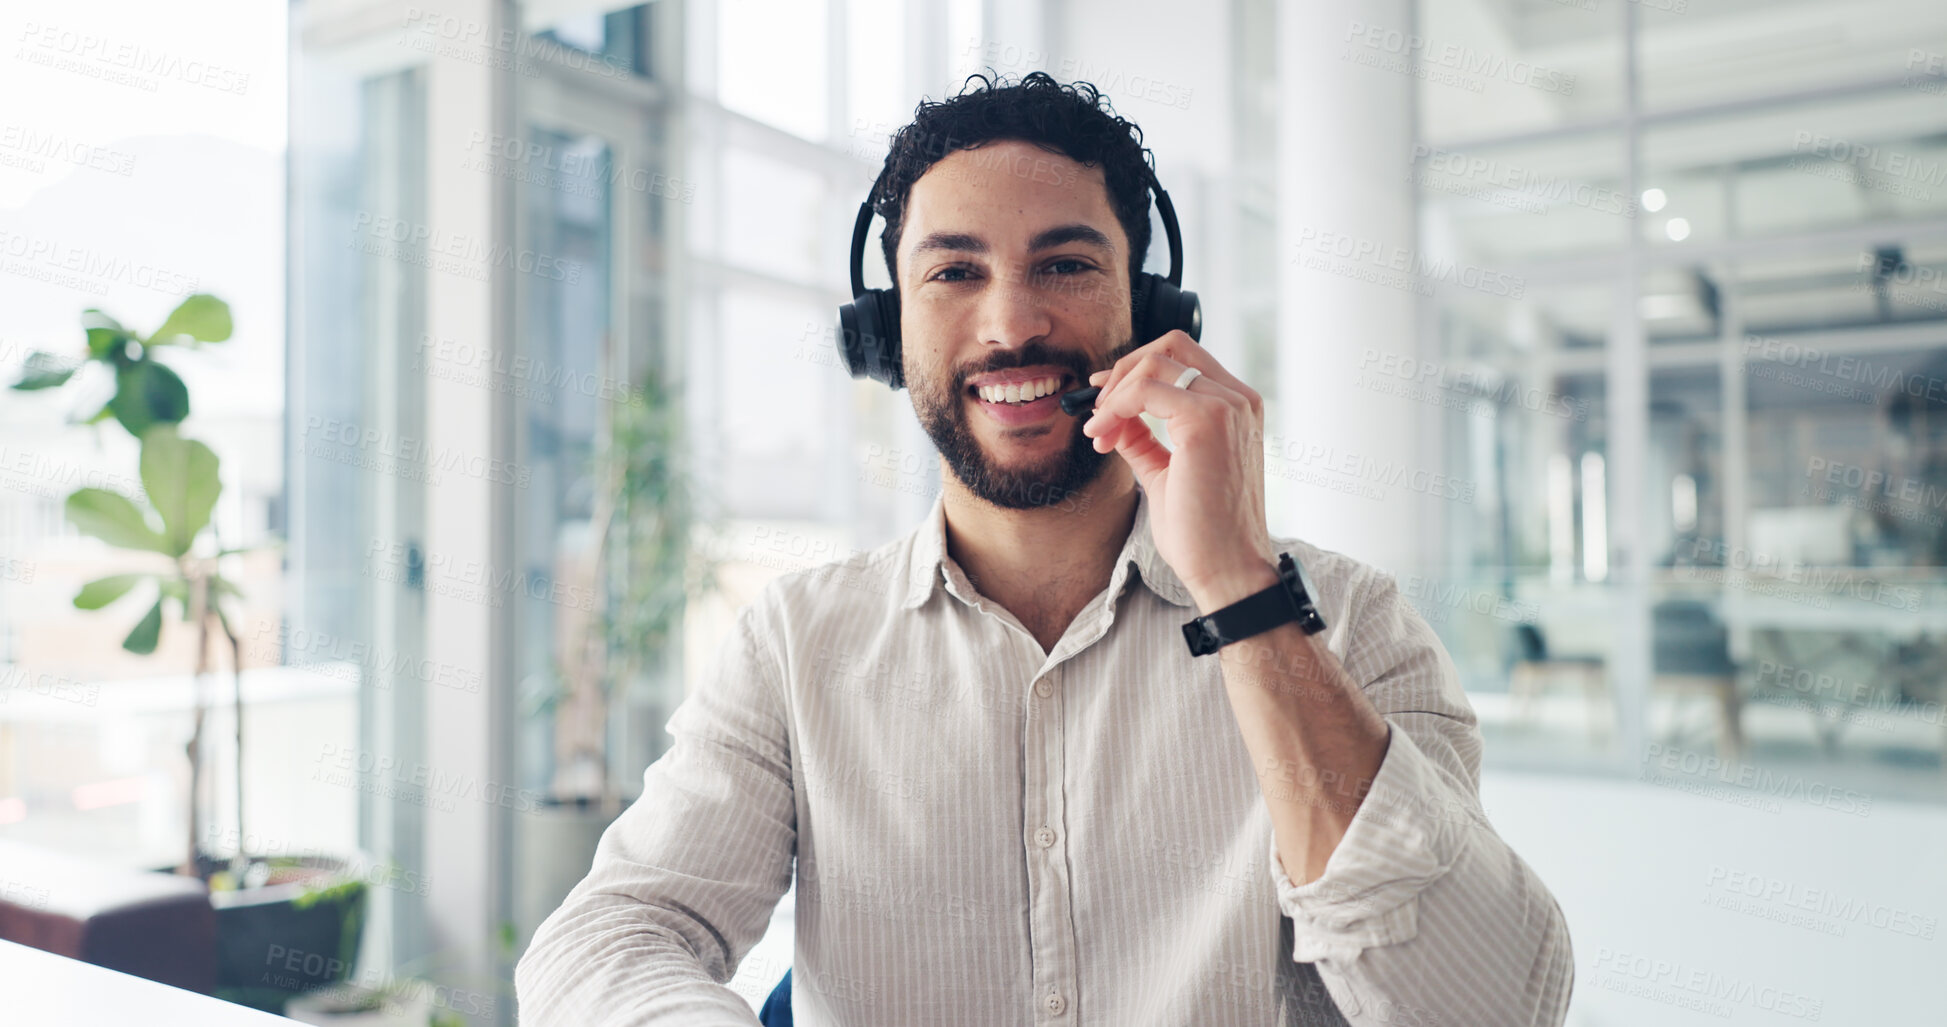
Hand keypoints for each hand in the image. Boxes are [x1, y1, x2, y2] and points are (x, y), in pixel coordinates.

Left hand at [1080, 331, 1274, 605]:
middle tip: (1095, 410)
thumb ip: (1143, 439)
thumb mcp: (1164, 473)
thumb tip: (1113, 416)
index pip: (1183, 358)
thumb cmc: (1203, 533)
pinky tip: (1103, 436)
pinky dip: (1115, 406)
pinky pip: (1145, 388)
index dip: (1135, 370)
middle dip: (1123, 370)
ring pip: (1155, 362)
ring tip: (1098, 432)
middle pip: (1170, 345)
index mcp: (1236, 408)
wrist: (1227, 570)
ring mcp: (1227, 406)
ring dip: (1114, 392)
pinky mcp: (1208, 420)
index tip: (1101, 398)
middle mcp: (1238, 399)